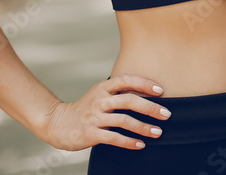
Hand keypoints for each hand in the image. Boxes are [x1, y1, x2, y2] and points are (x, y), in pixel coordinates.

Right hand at [41, 74, 170, 150]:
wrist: (58, 123)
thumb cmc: (86, 109)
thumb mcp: (100, 95)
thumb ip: (119, 93)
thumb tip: (149, 95)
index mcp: (103, 87)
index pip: (127, 80)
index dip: (144, 83)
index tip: (161, 90)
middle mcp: (99, 100)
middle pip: (129, 100)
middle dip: (150, 107)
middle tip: (166, 114)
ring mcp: (94, 117)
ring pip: (123, 120)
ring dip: (143, 127)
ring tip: (157, 132)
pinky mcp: (90, 133)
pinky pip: (114, 137)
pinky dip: (129, 141)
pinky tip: (140, 144)